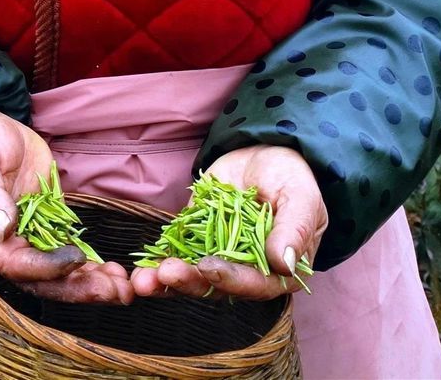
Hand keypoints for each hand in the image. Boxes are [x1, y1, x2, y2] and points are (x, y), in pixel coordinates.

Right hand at [0, 103, 132, 304]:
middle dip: (78, 288)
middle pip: (41, 279)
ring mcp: (27, 239)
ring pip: (59, 271)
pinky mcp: (48, 226)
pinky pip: (69, 252)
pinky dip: (91, 265)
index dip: (47, 266)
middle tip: (115, 292)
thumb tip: (4, 229)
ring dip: (91, 282)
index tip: (75, 259)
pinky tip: (114, 271)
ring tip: (124, 289)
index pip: (15, 265)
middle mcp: (3, 247)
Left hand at [131, 145, 326, 299]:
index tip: (210, 268)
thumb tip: (283, 263)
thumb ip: (295, 229)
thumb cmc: (291, 176)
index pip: (256, 285)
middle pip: (217, 287)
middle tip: (167, 273)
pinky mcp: (194, 241)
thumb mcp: (300, 196)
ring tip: (144, 279)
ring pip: (191, 276)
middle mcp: (246, 270)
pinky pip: (174, 255)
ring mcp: (217, 257)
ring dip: (166, 281)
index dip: (232, 280)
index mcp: (278, 270)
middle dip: (190, 283)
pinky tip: (140, 267)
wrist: (262, 153)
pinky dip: (156, 261)